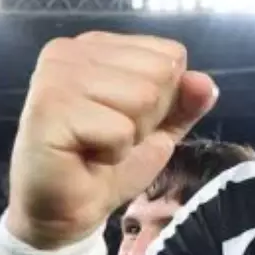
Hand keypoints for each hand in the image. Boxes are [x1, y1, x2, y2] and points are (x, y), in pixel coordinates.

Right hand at [7, 31, 217, 248]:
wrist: (66, 210)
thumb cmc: (108, 161)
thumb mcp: (160, 128)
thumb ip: (185, 102)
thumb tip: (204, 83)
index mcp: (98, 45)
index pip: (170, 55)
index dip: (163, 98)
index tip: (126, 119)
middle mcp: (71, 50)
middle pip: (159, 74)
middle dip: (148, 117)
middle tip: (111, 136)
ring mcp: (56, 76)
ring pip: (143, 98)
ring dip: (131, 135)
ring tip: (98, 145)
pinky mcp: (49, 108)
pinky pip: (120, 128)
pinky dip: (114, 152)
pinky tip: (86, 156)